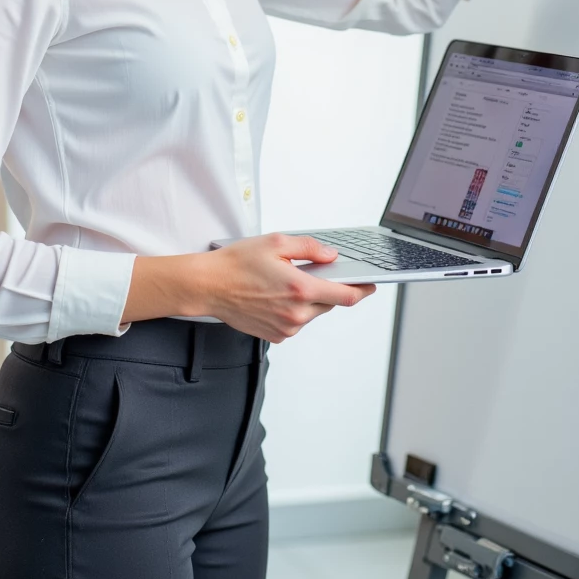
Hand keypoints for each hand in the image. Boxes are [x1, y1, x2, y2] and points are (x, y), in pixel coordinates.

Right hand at [125, 235, 374, 341]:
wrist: (209, 286)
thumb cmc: (237, 264)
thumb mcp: (277, 243)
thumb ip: (310, 248)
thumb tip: (331, 256)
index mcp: (299, 289)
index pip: (344, 296)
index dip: (362, 291)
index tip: (370, 285)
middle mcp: (295, 313)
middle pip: (329, 304)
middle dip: (328, 289)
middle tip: (313, 273)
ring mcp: (286, 327)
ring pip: (313, 314)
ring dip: (309, 300)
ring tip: (285, 283)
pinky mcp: (276, 336)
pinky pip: (296, 322)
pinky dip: (294, 310)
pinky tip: (275, 296)